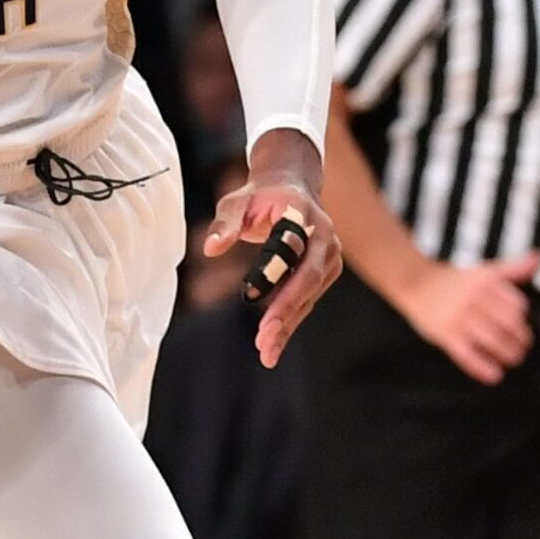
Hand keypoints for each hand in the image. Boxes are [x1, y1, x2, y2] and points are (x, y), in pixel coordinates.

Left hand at [209, 129, 344, 365]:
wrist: (292, 186)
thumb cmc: (259, 195)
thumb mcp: (236, 201)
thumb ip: (225, 223)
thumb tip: (209, 249)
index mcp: (303, 214)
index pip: (293, 249)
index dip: (277, 278)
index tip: (253, 300)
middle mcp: (324, 237)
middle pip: (308, 279)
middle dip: (287, 312)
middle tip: (265, 342)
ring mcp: (330, 256)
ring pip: (309, 296)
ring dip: (289, 325)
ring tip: (267, 352)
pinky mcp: (326, 271)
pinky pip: (307, 299)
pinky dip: (291, 321)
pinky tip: (274, 343)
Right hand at [390, 253, 539, 383]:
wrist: (417, 283)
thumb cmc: (456, 280)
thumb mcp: (484, 271)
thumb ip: (513, 268)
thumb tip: (538, 257)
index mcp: (486, 282)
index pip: (517, 305)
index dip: (522, 317)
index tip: (519, 324)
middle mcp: (473, 298)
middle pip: (509, 324)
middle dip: (521, 339)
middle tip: (522, 347)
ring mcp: (459, 317)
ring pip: (493, 340)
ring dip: (508, 354)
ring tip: (513, 359)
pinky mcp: (445, 334)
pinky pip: (467, 355)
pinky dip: (482, 368)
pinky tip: (494, 375)